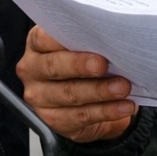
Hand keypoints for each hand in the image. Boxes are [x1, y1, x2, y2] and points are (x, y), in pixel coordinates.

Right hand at [17, 25, 136, 142]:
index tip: (86, 36)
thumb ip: (86, 38)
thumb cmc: (83, 58)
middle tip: (103, 65)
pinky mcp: (54, 121)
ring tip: (122, 87)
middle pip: (54, 67)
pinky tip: (123, 106)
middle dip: (80, 65)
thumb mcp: (81, 44)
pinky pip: (81, 117)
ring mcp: (40, 98)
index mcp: (37, 44)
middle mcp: (33, 70)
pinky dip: (106, 111)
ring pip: (70, 94)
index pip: (42, 37)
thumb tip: (109, 34)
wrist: (83, 94)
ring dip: (100, 91)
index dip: (62, 38)